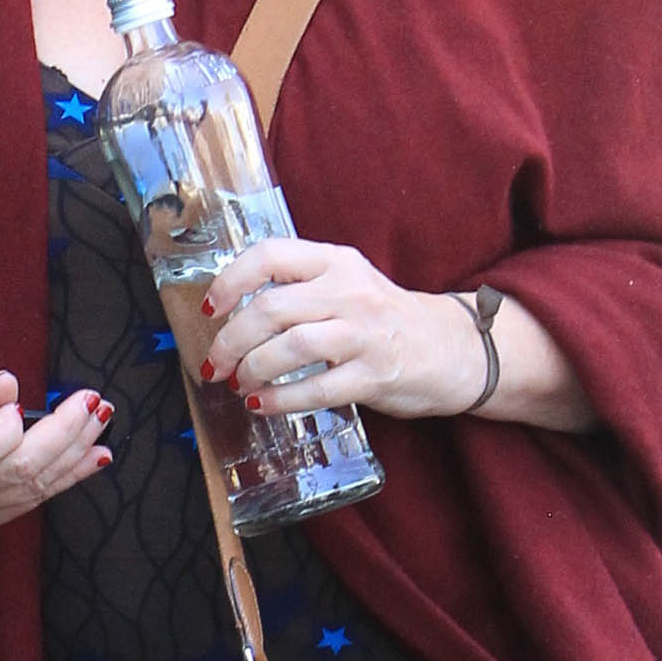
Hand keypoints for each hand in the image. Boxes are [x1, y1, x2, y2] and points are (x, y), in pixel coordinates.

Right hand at [0, 371, 113, 532]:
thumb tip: (10, 384)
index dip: (7, 427)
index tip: (15, 403)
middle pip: (18, 470)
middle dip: (65, 433)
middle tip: (93, 403)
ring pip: (33, 487)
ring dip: (75, 454)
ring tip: (102, 424)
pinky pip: (34, 499)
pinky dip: (67, 476)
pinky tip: (92, 455)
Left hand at [197, 241, 485, 421]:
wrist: (451, 347)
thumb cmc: (384, 318)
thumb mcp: (346, 284)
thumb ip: (298, 288)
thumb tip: (231, 313)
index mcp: (336, 262)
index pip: (270, 255)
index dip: (231, 281)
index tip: (209, 309)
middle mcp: (350, 291)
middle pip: (271, 308)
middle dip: (231, 340)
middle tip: (215, 364)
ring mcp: (364, 334)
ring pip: (290, 348)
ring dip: (252, 370)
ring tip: (240, 384)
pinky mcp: (373, 375)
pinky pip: (315, 389)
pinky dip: (280, 400)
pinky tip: (263, 405)